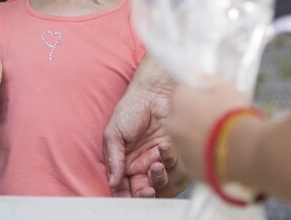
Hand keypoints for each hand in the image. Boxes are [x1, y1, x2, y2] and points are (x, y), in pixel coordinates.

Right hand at [103, 73, 189, 197]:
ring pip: (162, 185)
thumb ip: (113, 158)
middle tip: (147, 190)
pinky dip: (170, 162)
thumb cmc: (131, 109)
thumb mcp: (114, 132)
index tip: (130, 198)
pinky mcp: (178, 155)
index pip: (125, 188)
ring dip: (159, 179)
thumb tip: (113, 182)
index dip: (127, 197)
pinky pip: (177, 169)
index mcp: (126, 163)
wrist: (154, 92)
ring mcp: (161, 161)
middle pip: (144, 191)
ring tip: (155, 165)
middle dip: (146, 194)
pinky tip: (164, 147)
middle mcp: (143, 165)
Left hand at [166, 79, 248, 182]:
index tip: (209, 99)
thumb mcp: (225, 88)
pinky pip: (192, 155)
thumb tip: (199, 73)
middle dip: (193, 115)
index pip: (182, 92)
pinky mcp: (188, 166)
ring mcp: (179, 146)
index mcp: (179, 100)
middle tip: (215, 119)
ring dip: (196, 135)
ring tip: (219, 137)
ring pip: (185, 136)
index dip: (196, 95)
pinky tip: (218, 152)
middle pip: (180, 114)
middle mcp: (173, 122)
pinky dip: (201, 154)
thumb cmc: (233, 115)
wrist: (244, 152)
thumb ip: (208, 80)